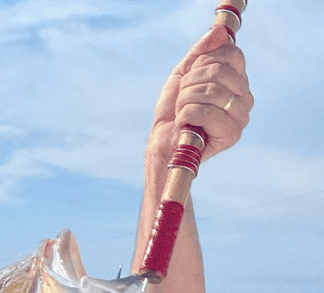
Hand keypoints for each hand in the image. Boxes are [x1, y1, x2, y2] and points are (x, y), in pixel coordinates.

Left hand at [149, 25, 252, 164]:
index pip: (231, 54)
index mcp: (238, 82)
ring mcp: (241, 117)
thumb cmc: (173, 113)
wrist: (162, 145)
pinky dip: (185, 115)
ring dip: (185, 101)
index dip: (202, 62)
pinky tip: (183, 125)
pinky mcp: (231, 134)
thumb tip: (219, 31)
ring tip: (181, 114)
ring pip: (210, 91)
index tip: (189, 78)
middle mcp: (245, 98)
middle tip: (182, 101)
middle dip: (188, 85)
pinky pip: (204, 111)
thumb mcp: (182, 75)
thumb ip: (200, 53)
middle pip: (217, 72)